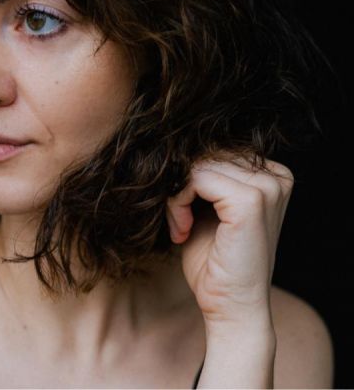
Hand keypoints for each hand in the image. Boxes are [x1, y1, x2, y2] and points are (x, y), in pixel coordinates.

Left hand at [165, 151, 293, 328]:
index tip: (184, 213)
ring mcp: (267, 187)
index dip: (189, 177)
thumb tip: (176, 145)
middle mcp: (276, 176)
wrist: (229, 307)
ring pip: (197, 164)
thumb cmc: (215, 260)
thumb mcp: (206, 207)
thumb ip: (202, 175)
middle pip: (206, 153)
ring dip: (177, 195)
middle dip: (181, 185)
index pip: (214, 149)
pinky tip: (182, 229)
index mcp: (272, 175)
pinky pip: (196, 178)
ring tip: (181, 226)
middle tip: (179, 222)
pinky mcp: (250, 201)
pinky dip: (178, 202)